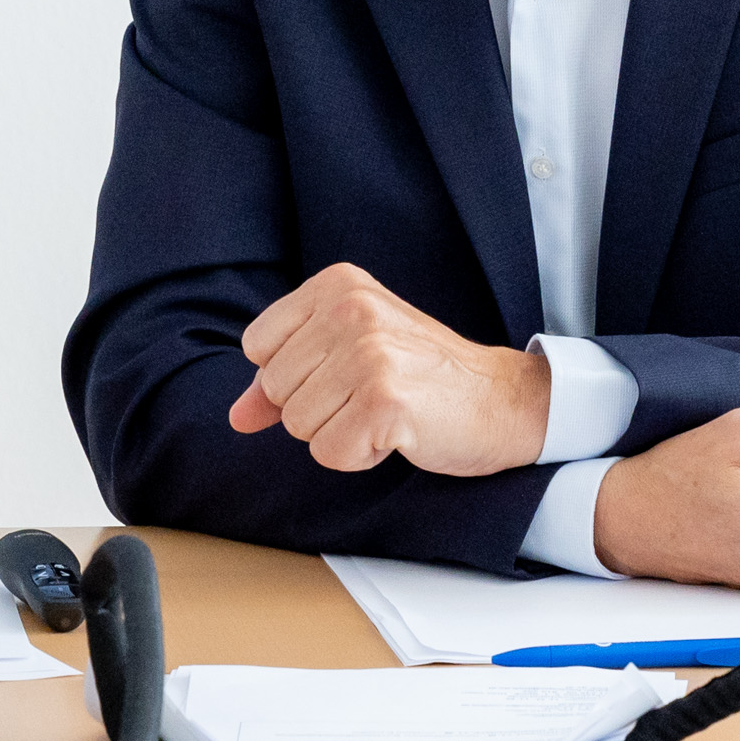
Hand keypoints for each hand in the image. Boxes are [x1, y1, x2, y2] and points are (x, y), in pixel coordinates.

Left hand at [227, 262, 550, 475]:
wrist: (502, 400)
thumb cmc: (422, 377)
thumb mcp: (350, 355)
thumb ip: (286, 379)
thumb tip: (237, 416)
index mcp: (337, 285)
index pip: (258, 346)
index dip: (293, 376)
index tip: (342, 372)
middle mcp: (350, 309)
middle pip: (276, 388)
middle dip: (317, 408)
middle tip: (371, 395)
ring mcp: (369, 353)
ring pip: (298, 425)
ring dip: (339, 433)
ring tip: (384, 412)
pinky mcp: (385, 401)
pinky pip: (329, 452)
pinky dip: (359, 455)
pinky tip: (395, 434)